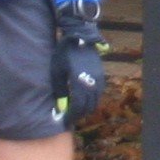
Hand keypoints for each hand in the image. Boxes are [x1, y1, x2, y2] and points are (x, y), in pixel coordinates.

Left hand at [50, 0, 106, 124]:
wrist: (80, 38)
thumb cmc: (64, 54)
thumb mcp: (57, 72)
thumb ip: (60, 91)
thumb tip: (61, 109)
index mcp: (79, 83)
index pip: (78, 107)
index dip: (72, 116)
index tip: (65, 121)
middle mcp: (92, 83)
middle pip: (88, 107)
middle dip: (79, 115)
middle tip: (69, 118)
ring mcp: (99, 80)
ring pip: (95, 101)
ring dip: (86, 108)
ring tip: (76, 111)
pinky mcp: (101, 76)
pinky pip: (98, 94)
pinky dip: (91, 100)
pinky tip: (83, 100)